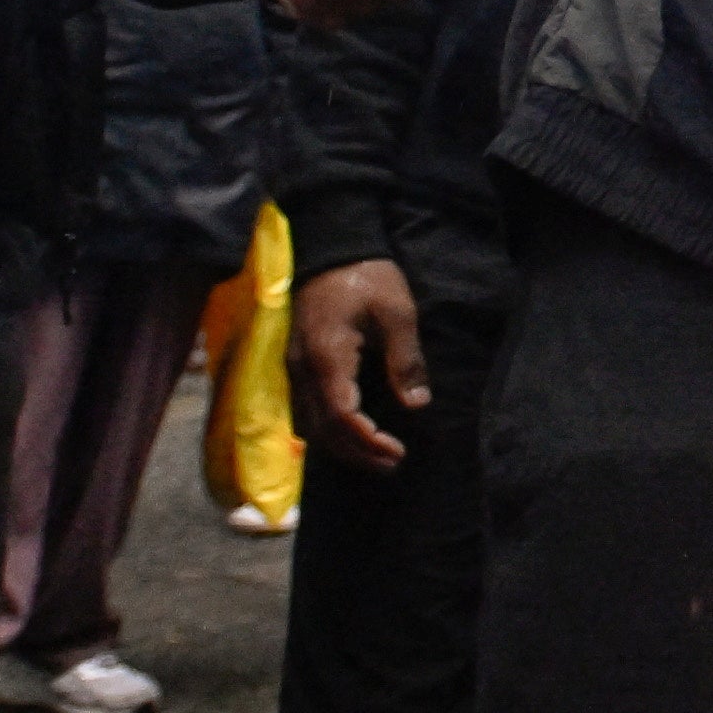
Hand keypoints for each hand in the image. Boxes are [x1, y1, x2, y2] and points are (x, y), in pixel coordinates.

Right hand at [293, 258, 433, 467]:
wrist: (331, 249)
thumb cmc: (367, 277)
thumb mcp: (397, 312)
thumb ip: (405, 360)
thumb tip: (416, 404)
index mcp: (327, 356)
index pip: (340, 414)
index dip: (366, 440)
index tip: (397, 451)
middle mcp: (303, 369)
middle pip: (323, 428)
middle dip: (357, 452)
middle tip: (394, 463)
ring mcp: (296, 368)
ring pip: (311, 424)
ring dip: (343, 447)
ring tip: (378, 457)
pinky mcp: (298, 366)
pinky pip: (308, 411)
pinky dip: (331, 431)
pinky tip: (354, 436)